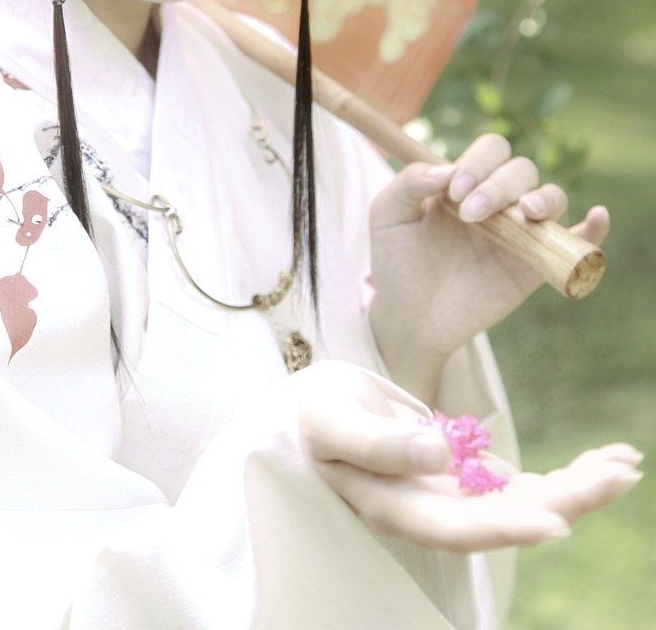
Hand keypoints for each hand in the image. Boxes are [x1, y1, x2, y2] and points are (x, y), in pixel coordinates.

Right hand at [298, 363, 641, 552]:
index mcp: (396, 507)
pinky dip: (564, 472)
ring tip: (627, 463)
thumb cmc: (312, 414)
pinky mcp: (470, 477)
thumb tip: (438, 454)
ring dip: (577, 486)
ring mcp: (455, 495)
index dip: (507, 527)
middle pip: (508, 518)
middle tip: (621, 472)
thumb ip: (377, 444)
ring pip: (526, 503)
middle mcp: (434, 510)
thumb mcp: (329, 419)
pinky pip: (526, 483)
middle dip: (567, 499)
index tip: (556, 524)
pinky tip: (603, 461)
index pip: (457, 527)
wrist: (314, 409)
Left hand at [367, 135, 608, 401]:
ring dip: (544, 198)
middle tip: (472, 215)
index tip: (455, 191)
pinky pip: (574, 240)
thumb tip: (447, 170)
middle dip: (499, 185)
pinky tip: (597, 217)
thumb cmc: (398, 262)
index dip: (478, 162)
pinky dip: (592, 227)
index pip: (489, 150)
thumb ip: (409, 182)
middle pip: (521, 170)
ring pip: (551, 196)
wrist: (410, 318)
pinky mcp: (534, 265)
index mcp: (465, 181)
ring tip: (526, 214)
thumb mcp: (387, 215)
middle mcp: (496, 200)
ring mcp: (519, 232)